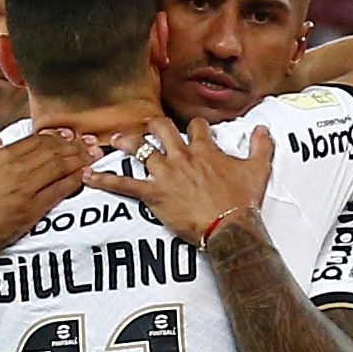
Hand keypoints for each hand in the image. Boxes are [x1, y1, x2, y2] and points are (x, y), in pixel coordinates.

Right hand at [0, 124, 107, 263]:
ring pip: (60, 167)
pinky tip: (86, 175)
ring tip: (94, 154)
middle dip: (74, 144)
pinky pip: (60, 190)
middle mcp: (15, 169)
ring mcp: (25, 189)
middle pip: (52, 151)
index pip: (35, 140)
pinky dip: (75, 180)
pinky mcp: (32, 210)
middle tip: (89, 142)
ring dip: (80, 158)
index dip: (55, 136)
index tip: (68, 134)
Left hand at [88, 115, 276, 246]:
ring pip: (139, 149)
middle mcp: (182, 156)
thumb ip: (261, 147)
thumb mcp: (258, 170)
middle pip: (161, 128)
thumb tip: (264, 129)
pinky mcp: (153, 193)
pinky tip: (87, 176)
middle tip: (147, 129)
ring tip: (115, 141)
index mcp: (205, 150)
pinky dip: (103, 180)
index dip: (194, 126)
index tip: (194, 129)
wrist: (229, 225)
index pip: (196, 126)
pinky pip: (124, 184)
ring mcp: (165, 173)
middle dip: (153, 126)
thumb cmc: (242, 200)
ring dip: (125, 143)